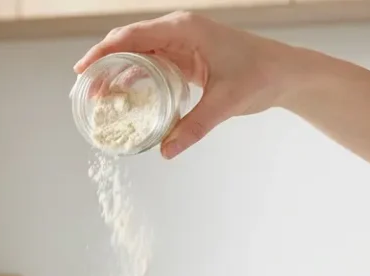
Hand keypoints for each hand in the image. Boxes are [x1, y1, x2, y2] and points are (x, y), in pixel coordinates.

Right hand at [75, 12, 295, 158]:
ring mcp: (181, 42)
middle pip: (129, 41)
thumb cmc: (262, 75)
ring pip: (137, 52)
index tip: (82, 70)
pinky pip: (150, 62)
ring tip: (97, 97)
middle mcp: (179, 30)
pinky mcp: (185, 56)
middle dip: (103, 63)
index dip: (103, 52)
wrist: (287, 72)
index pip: (132, 36)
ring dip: (116, 72)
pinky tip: (122, 96)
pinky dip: (134, 77)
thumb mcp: (226, 102)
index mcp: (184, 30)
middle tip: (83, 89)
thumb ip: (194, 127)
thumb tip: (166, 151)